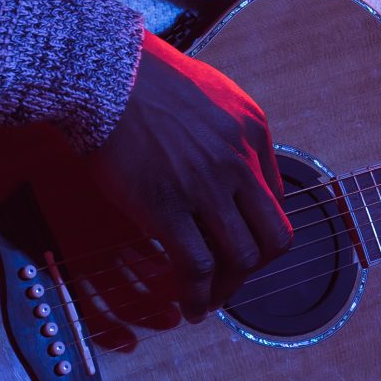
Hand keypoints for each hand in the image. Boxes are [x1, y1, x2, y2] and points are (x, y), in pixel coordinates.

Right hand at [75, 33, 294, 339]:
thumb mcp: (215, 94)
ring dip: (228, 289)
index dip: (260, 233)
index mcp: (253, 132)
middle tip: (231, 279)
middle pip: (272, 237)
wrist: (104, 74)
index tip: (242, 246)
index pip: (276, 201)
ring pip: (240, 258)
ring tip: (209, 300)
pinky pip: (195, 266)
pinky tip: (190, 306)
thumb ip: (234, 134)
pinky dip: (197, 295)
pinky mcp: (166, 207)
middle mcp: (238, 161)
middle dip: (255, 268)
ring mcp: (205, 186)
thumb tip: (238, 177)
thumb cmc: (148, 79)